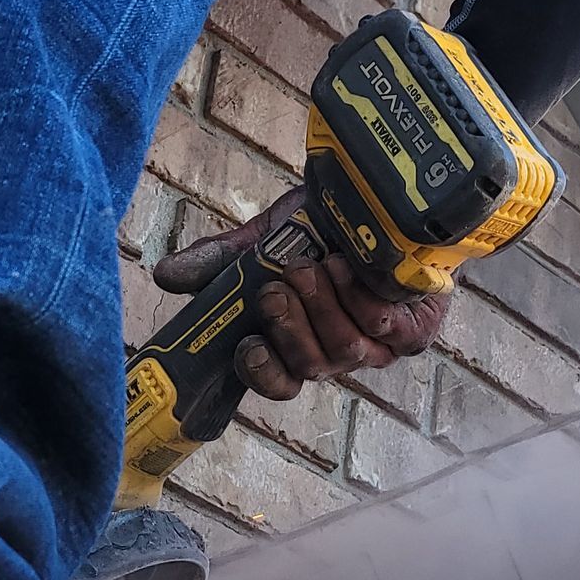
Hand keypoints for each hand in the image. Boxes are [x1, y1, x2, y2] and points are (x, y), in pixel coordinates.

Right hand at [151, 187, 449, 400]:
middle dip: (292, 325)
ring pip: (344, 351)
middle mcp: (335, 352)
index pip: (277, 382)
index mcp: (296, 341)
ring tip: (320, 264)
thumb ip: (220, 260)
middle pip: (308, 366)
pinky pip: (386, 332)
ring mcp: (377, 347)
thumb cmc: (324, 225)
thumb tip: (164, 276)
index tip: (249, 345)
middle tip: (285, 280)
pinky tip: (351, 267)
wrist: (382, 197)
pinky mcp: (414, 332)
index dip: (263, 374)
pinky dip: (363, 299)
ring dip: (326, 307)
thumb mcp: (266, 238)